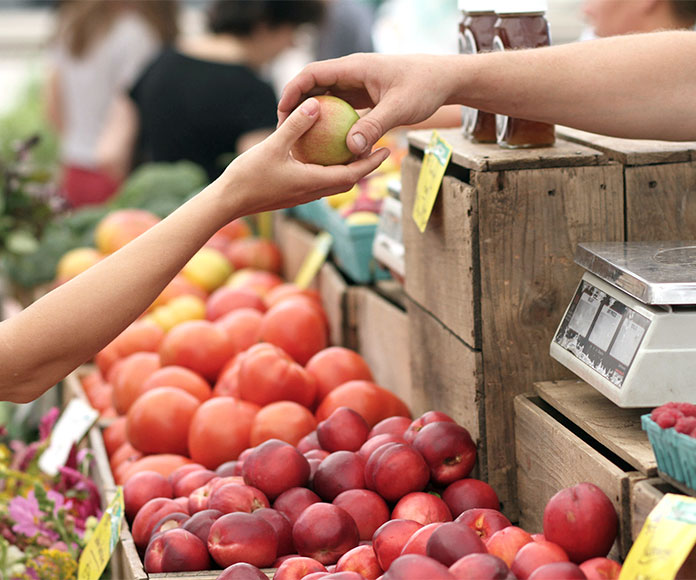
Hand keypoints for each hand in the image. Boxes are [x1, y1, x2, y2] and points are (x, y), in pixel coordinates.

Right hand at [219, 97, 389, 216]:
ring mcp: (302, 195)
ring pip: (334, 182)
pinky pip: (319, 181)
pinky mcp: (292, 194)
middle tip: (379, 149)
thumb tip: (316, 104)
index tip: (387, 150)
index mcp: (313, 182)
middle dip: (366, 166)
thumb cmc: (248, 177)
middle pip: (348, 180)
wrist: (228, 202)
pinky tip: (323, 155)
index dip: (371, 163)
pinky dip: (329, 170)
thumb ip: (295, 125)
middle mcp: (312, 192)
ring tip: (357, 151)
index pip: (352, 175)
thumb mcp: (272, 146)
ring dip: (348, 169)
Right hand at [277, 53, 454, 156]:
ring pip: (325, 99)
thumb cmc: (424, 87)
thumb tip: (351, 149)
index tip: (282, 112)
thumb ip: (374, 127)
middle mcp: (351, 74)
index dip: (293, 91)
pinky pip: (340, 110)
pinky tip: (326, 145)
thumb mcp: (399, 108)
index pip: (312, 74)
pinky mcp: (364, 97)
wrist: (444, 80)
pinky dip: (330, 124)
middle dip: (296, 106)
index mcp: (354, 67)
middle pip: (313, 86)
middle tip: (284, 131)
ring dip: (312, 117)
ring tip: (299, 140)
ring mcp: (357, 85)